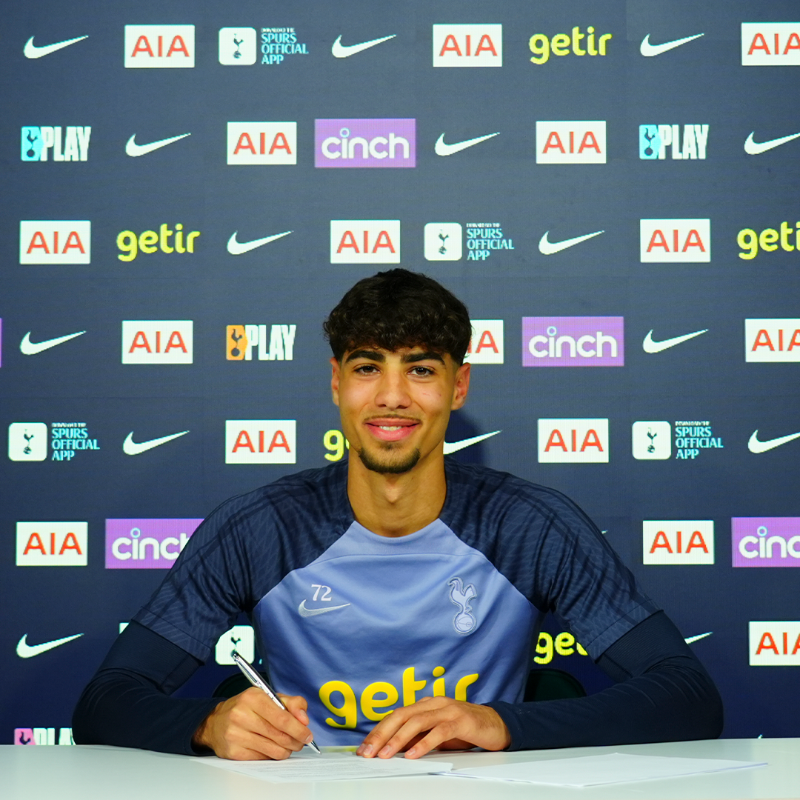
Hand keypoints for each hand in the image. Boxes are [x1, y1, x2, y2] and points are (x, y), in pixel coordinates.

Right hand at [192, 688, 314, 759]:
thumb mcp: (268, 697)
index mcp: (253, 697)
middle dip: (296, 741)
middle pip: (279, 736)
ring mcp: (236, 735)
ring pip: (273, 750)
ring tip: (288, 745)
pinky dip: (272, 755)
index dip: (299, 729)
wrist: (215, 722)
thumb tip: (304, 719)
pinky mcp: (233, 752)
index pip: (282, 718)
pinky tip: (271, 747)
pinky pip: (263, 759)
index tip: (308, 734)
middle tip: (301, 741)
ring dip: (286, 750)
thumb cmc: (247, 708)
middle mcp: (242, 715)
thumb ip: (291, 703)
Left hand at [356, 696, 510, 759]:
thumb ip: (418, 737)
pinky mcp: (460, 720)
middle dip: (381, 734)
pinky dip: (424, 743)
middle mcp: (433, 703)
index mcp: (425, 704)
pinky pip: (438, 731)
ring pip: (417, 721)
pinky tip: (412, 754)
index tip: (364, 747)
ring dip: (398, 739)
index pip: (396, 715)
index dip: (378, 730)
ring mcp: (447, 710)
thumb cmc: (464, 729)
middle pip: (401, 715)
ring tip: (385, 754)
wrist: (496, 724)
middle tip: (367, 752)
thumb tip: (393, 749)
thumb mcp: (437, 733)